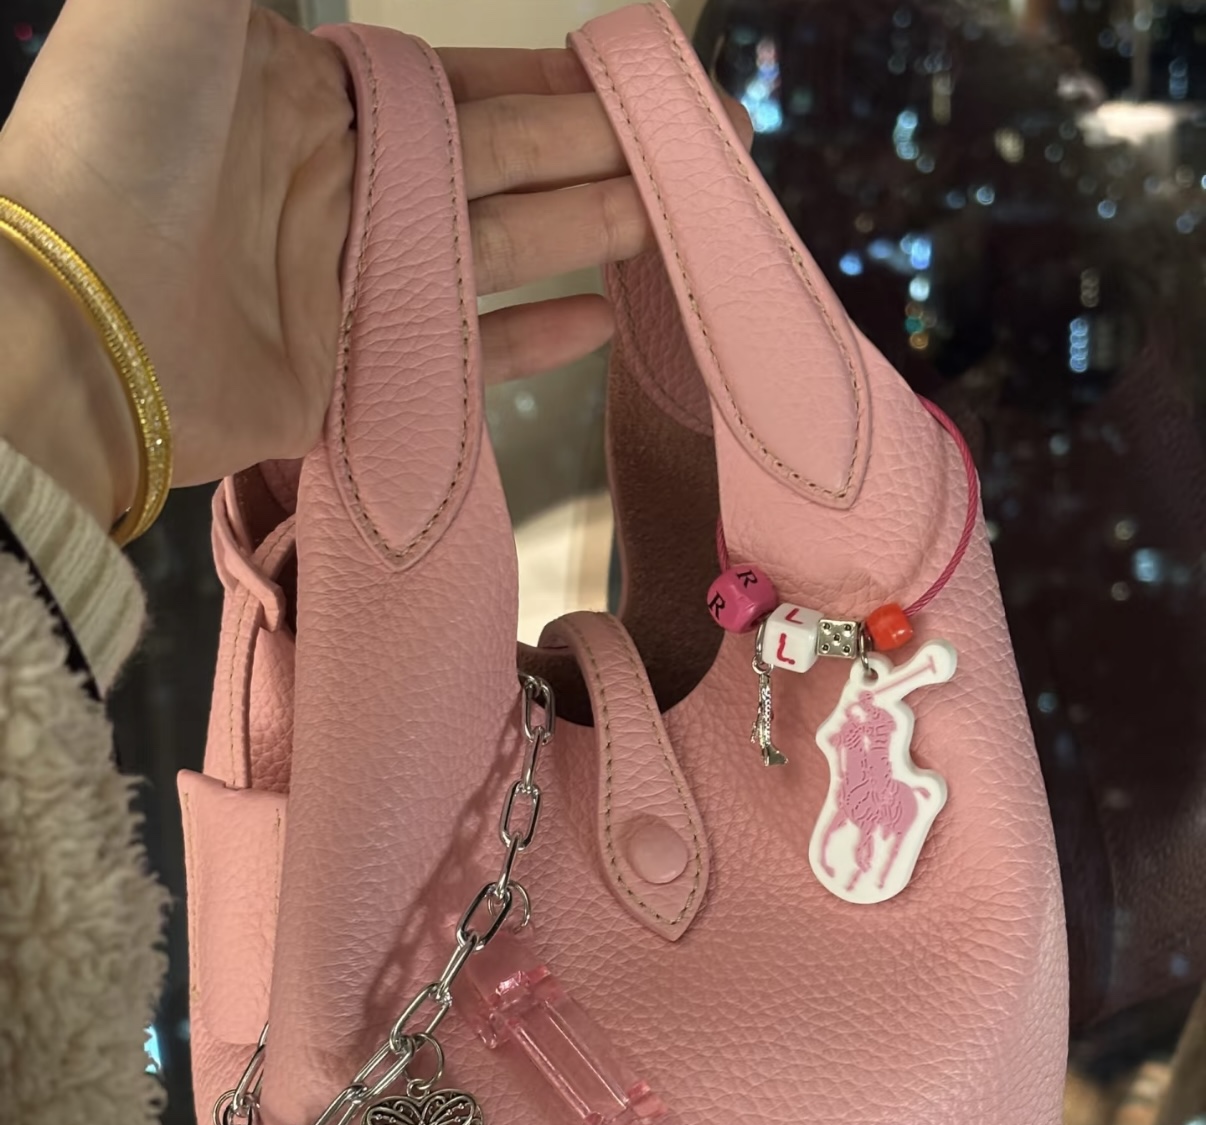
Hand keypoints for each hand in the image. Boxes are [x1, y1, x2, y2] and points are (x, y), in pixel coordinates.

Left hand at [0, 3, 748, 533]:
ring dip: (578, 236)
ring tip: (664, 227)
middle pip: (493, 167)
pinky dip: (528, 343)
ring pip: (489, 253)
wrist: (70, 318)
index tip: (627, 82)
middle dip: (588, 157)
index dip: (546, 84)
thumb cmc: (119, 136)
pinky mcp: (343, 382)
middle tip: (683, 160)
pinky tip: (598, 324)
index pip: (458, 88)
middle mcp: (333, 189)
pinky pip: (457, 358)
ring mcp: (341, 290)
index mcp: (306, 95)